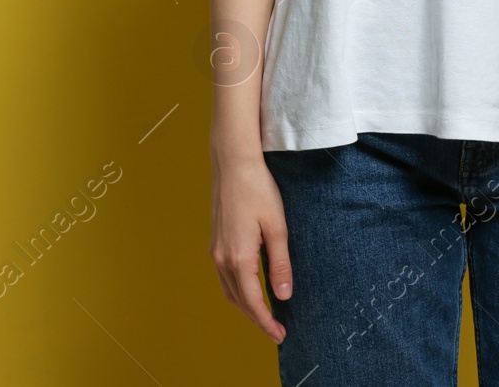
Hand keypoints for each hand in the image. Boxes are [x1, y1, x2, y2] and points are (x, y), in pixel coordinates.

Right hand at [210, 154, 292, 343]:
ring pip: (229, 290)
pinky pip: (225, 277)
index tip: (280, 335)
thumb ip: (280, 264)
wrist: (233, 164)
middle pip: (238, 301)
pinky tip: (251, 289)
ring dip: (246, 306)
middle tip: (277, 330)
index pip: (252, 302)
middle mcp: (221, 258)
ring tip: (266, 315)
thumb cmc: (258, 190)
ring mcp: (215, 250)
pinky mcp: (215, 242)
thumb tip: (284, 296)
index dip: (266, 322)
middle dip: (257, 319)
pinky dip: (238, 290)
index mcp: (238, 257)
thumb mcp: (277, 228)